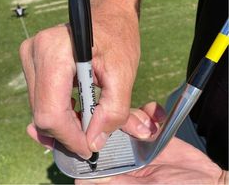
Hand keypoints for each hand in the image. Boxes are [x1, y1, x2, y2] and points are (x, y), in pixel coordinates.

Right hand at [20, 4, 139, 157]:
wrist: (110, 14)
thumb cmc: (118, 36)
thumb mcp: (123, 73)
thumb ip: (113, 110)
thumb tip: (94, 141)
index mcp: (54, 52)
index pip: (51, 112)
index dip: (70, 137)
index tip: (89, 148)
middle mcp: (35, 53)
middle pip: (43, 114)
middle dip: (69, 132)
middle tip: (92, 137)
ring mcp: (32, 58)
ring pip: (42, 109)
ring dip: (65, 123)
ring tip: (88, 122)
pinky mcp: (36, 63)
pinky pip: (43, 99)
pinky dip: (60, 112)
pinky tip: (77, 111)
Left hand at [76, 103, 225, 184]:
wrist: (207, 181)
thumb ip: (116, 183)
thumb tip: (83, 180)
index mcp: (118, 166)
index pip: (99, 145)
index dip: (96, 134)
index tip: (97, 124)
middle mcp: (126, 150)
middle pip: (112, 126)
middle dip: (123, 122)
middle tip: (139, 130)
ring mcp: (140, 138)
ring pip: (128, 116)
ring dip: (139, 117)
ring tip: (152, 128)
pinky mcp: (155, 129)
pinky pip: (148, 113)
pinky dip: (152, 112)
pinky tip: (159, 119)